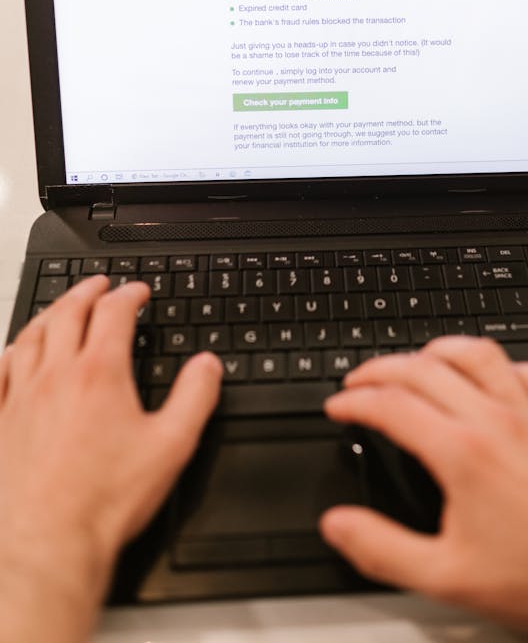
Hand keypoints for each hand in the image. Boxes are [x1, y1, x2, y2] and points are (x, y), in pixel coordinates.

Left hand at [0, 276, 221, 642]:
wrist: (48, 543)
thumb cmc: (104, 501)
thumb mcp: (171, 446)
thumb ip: (195, 397)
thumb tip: (207, 365)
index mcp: (100, 374)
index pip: (114, 313)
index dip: (129, 294)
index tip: (138, 292)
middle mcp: (56, 377)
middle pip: (68, 313)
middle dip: (88, 292)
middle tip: (101, 285)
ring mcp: (21, 398)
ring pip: (31, 336)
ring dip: (51, 314)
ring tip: (62, 309)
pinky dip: (10, 353)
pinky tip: (15, 354)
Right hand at [320, 337, 527, 642]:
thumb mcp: (446, 577)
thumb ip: (382, 548)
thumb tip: (339, 525)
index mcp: (463, 452)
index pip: (392, 404)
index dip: (355, 401)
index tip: (338, 408)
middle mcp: (496, 420)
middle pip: (424, 368)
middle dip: (380, 368)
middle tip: (358, 383)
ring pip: (476, 353)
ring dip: (435, 351)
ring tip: (413, 362)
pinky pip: (522, 370)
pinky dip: (493, 364)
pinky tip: (484, 377)